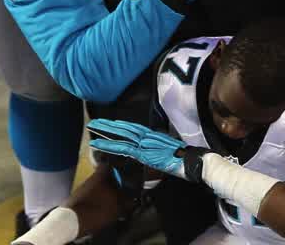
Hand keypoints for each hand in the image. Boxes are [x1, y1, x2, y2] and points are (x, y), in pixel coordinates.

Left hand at [87, 119, 207, 182]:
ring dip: (106, 131)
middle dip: (109, 125)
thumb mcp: (169, 153)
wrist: (191, 162)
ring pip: (121, 135)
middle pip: (125, 129)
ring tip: (93, 127)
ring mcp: (145, 143)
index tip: (110, 123)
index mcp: (154, 136)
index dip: (121, 126)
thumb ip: (160, 151)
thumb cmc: (184, 160)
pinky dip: (109, 145)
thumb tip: (155, 154)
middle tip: (94, 122)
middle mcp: (148, 137)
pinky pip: (122, 148)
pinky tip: (98, 144)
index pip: (134, 129)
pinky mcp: (143, 152)